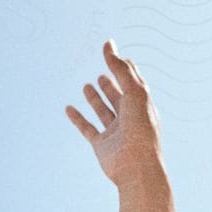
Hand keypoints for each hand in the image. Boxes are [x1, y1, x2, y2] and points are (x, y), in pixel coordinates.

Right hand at [65, 41, 165, 187]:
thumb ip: (120, 68)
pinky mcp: (102, 145)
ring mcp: (115, 132)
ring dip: (96, 99)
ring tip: (88, 85)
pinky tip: (69, 108)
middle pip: (119, 97)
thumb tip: (108, 44)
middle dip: (111, 85)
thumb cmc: (141, 129)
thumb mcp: (134, 92)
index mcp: (142, 106)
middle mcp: (130, 118)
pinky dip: (78, 118)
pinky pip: (87, 128)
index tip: (117, 56)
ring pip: (104, 111)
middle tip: (104, 74)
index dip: (126, 70)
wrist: (137, 167)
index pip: (134, 84)